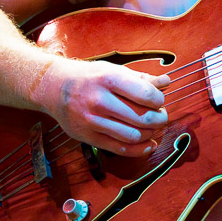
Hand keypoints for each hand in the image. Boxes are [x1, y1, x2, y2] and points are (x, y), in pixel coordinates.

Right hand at [33, 57, 170, 155]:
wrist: (55, 89)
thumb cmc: (91, 77)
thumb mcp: (115, 70)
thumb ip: (142, 78)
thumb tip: (166, 81)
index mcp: (109, 79)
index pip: (146, 95)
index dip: (159, 100)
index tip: (159, 101)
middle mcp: (100, 101)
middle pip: (142, 118)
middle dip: (159, 119)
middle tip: (161, 116)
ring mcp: (92, 121)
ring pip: (133, 136)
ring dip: (150, 134)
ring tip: (152, 128)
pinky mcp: (88, 137)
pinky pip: (119, 149)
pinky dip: (139, 150)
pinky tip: (149, 145)